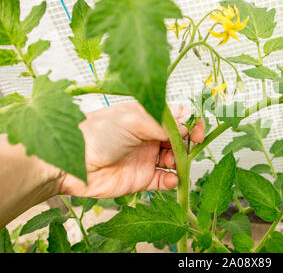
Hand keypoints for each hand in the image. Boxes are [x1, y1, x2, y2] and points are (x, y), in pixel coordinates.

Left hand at [59, 102, 204, 197]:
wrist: (72, 165)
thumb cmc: (96, 134)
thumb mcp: (133, 120)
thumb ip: (164, 124)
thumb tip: (189, 126)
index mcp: (147, 116)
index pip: (177, 116)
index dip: (191, 122)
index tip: (196, 131)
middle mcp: (149, 135)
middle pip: (180, 139)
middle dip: (189, 144)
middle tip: (191, 149)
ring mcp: (147, 157)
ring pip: (175, 159)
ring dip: (181, 163)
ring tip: (176, 165)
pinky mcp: (143, 178)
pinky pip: (164, 180)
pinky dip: (172, 181)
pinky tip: (170, 180)